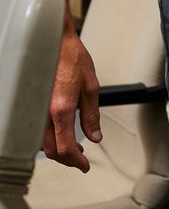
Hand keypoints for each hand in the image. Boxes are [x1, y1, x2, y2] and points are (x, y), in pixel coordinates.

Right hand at [44, 30, 100, 172]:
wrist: (53, 42)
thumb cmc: (73, 59)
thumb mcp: (91, 86)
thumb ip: (92, 115)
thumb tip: (95, 137)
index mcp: (61, 109)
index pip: (66, 147)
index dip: (76, 161)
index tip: (85, 166)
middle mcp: (44, 113)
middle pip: (51, 151)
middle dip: (67, 159)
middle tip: (81, 160)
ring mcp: (35, 110)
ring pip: (42, 143)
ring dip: (58, 150)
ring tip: (75, 147)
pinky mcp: (32, 106)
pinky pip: (37, 131)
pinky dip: (49, 139)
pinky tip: (61, 134)